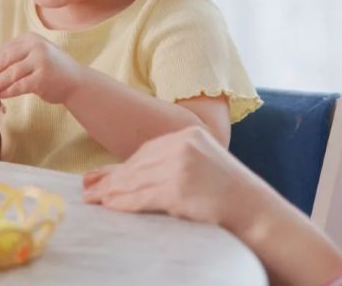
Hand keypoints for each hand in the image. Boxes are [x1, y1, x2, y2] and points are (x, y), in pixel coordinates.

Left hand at [0, 33, 84, 103]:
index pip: (4, 50)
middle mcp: (36, 46)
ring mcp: (40, 61)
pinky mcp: (42, 78)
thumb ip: (16, 59)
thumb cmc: (53, 71)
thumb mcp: (35, 56)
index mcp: (30, 38)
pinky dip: (5, 92)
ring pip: (9, 74)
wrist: (77, 82)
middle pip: (4, 60)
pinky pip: (18, 86)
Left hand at [82, 126, 266, 229]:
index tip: (101, 176)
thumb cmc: (227, 191)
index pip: (147, 150)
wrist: (254, 208)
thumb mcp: (201, 163)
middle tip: (88, 189)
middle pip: (139, 164)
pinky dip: (123, 203)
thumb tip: (135, 172)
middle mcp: (183, 144)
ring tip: (93, 199)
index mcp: (188, 133)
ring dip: (111, 192)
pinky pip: (142, 196)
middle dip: (111, 178)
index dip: (122, 166)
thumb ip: (173, 161)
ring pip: (136, 180)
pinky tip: (110, 206)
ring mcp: (181, 166)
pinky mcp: (178, 188)